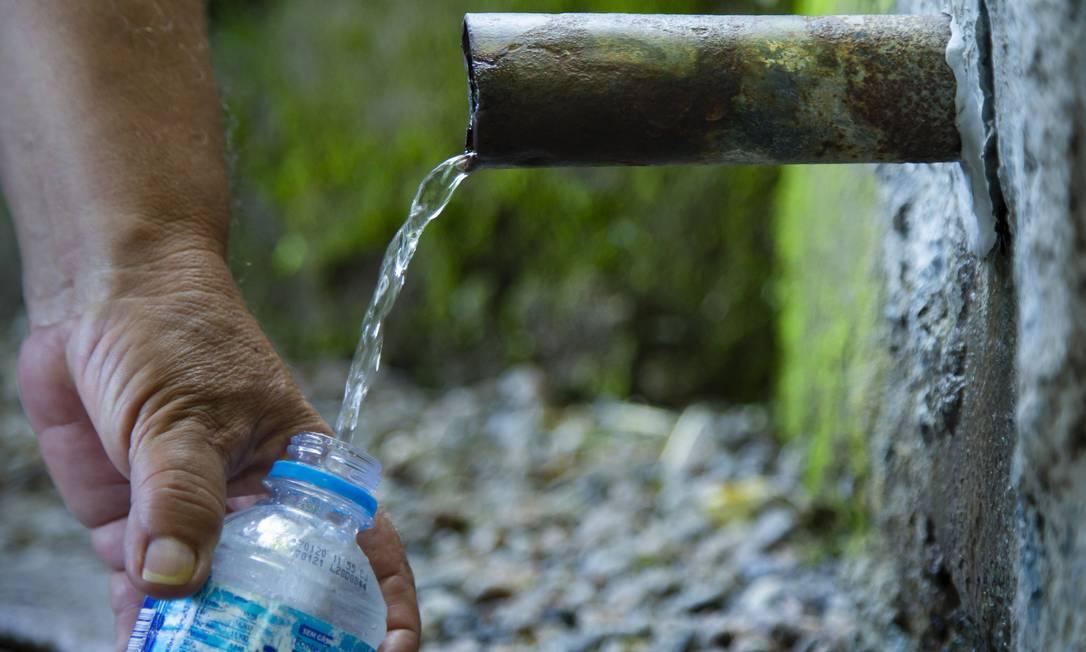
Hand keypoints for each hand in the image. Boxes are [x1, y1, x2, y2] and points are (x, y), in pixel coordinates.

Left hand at [16, 250, 419, 650]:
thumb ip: (181, 496)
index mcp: (304, 472)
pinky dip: (144, 629)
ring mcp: (197, 521)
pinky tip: (141, 649)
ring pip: (215, 604)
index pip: (363, 547)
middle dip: (286, 638)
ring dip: (209, 642)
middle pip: (288, 593)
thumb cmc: (174, 329)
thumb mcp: (187, 412)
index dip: (383, 603)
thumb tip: (175, 582)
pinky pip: (146, 596)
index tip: (388, 648)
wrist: (98, 292)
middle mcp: (258, 506)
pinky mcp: (135, 529)